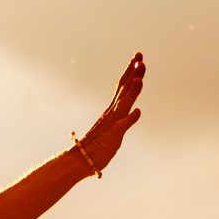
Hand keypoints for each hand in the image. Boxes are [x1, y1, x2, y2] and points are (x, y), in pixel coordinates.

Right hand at [77, 51, 143, 175]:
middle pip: (124, 89)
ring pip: (124, 103)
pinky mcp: (112, 136)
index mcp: (113, 111)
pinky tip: (138, 112)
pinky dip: (130, 119)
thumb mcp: (116, 132)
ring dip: (132, 90)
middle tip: (139, 56)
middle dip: (133, 72)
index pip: (123, 88)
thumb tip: (137, 111)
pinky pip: (122, 127)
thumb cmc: (96, 149)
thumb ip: (126, 120)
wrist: (79, 162)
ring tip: (140, 76)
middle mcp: (112, 113)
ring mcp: (112, 123)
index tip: (138, 59)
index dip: (131, 73)